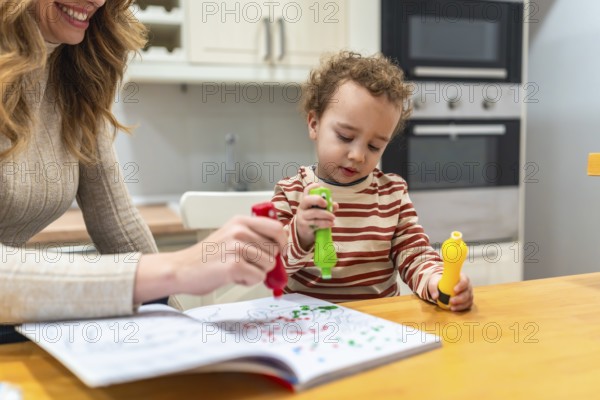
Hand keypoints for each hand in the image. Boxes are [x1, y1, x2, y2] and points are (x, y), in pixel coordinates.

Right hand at [134, 215, 286, 302]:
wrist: (181, 269)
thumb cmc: (206, 257)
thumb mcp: (230, 236)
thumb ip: (253, 238)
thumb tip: (280, 249)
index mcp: (240, 221)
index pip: (276, 228)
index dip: (281, 243)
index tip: (278, 252)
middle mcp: (239, 231)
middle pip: (275, 250)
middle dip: (265, 262)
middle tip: (245, 264)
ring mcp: (236, 247)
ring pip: (269, 265)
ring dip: (256, 272)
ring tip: (236, 270)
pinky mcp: (234, 265)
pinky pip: (258, 277)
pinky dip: (248, 281)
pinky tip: (232, 277)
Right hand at [295, 183, 337, 250]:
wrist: (303, 233)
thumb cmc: (313, 219)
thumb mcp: (319, 211)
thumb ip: (328, 207)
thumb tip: (335, 205)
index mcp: (306, 201)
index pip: (307, 191)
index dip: (313, 187)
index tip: (320, 187)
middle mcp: (302, 207)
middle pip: (307, 200)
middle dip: (318, 199)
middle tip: (326, 204)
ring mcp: (302, 217)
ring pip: (314, 213)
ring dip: (326, 214)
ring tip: (333, 217)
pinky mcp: (305, 226)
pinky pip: (316, 223)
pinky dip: (325, 223)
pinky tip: (331, 223)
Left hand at [428, 273, 473, 311]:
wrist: (443, 287)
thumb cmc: (441, 283)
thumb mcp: (434, 283)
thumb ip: (433, 288)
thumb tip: (435, 296)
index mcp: (461, 278)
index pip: (464, 280)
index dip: (461, 285)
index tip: (454, 290)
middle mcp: (467, 285)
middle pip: (467, 292)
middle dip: (460, 298)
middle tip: (451, 301)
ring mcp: (468, 293)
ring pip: (468, 300)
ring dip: (461, 305)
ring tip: (452, 307)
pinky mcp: (468, 300)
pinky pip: (467, 305)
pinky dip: (461, 308)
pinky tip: (454, 309)